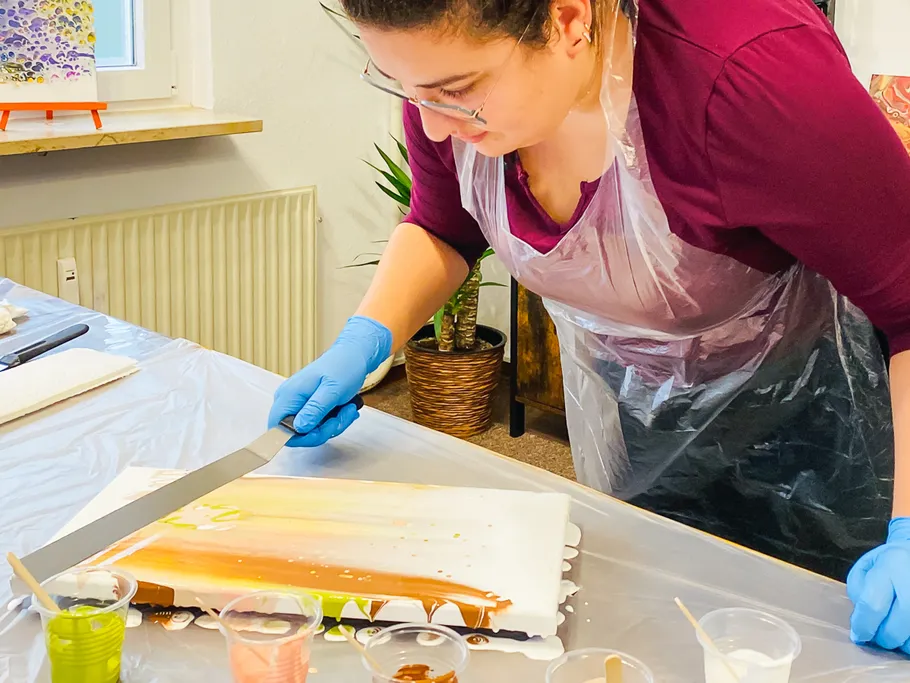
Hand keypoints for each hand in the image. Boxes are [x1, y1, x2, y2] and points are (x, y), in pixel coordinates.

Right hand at [268, 316, 391, 447]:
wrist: (353, 355)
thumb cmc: (343, 367)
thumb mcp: (332, 390)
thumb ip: (315, 409)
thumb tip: (298, 428)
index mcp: (289, 395)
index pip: (277, 428)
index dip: (298, 437)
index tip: (321, 431)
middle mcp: (288, 400)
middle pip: (296, 433)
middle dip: (323, 431)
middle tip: (341, 417)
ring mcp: (297, 404)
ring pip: (310, 431)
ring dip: (333, 426)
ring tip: (347, 409)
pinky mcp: (308, 406)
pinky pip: (316, 425)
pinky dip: (333, 422)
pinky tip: (345, 409)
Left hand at [847, 517, 909, 652]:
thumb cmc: (892, 562)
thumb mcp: (868, 565)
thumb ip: (858, 590)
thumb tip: (860, 621)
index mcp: (892, 565)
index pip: (872, 606)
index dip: (862, 626)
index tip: (858, 635)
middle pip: (894, 629)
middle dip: (881, 637)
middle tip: (877, 632)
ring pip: (909, 641)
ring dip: (899, 642)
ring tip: (894, 628)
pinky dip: (908, 641)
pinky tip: (904, 630)